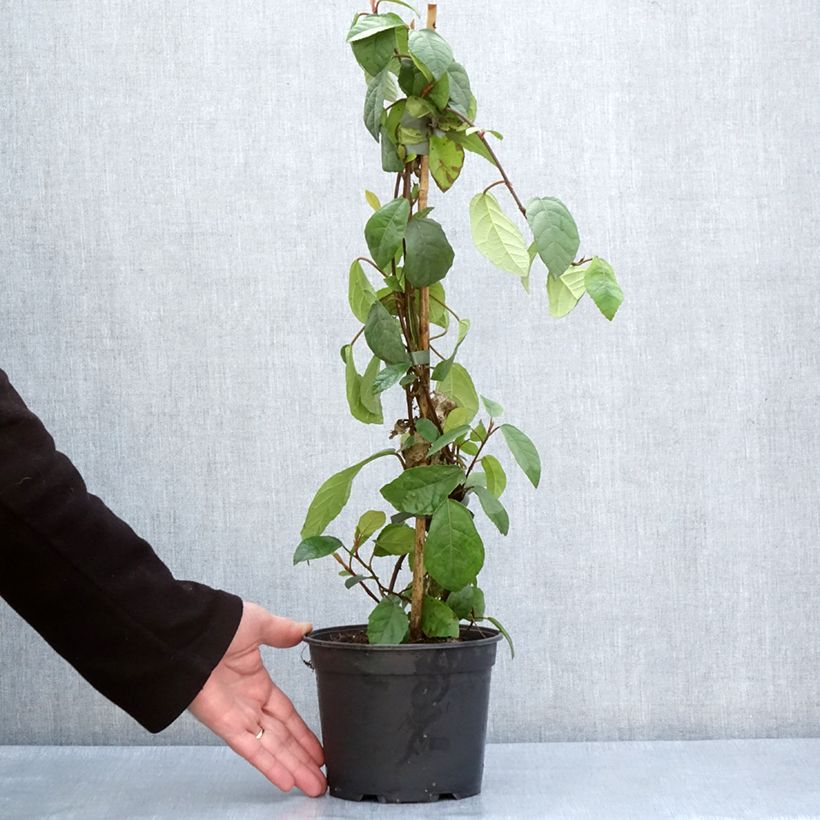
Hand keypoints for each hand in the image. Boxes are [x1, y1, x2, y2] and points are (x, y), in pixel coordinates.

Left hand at [188, 600, 325, 796]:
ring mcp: (237, 716)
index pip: (287, 714)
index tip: (318, 748)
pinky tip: (286, 780)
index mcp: (257, 682)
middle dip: (302, 758)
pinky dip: (268, 765)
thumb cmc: (218, 624)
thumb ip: (282, 632)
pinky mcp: (224, 725)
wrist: (190, 633)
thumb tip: (305, 629)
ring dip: (293, 767)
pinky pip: (251, 749)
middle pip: (282, 737)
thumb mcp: (258, 623)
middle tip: (320, 778)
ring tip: (313, 786)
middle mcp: (248, 703)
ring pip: (271, 748)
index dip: (303, 733)